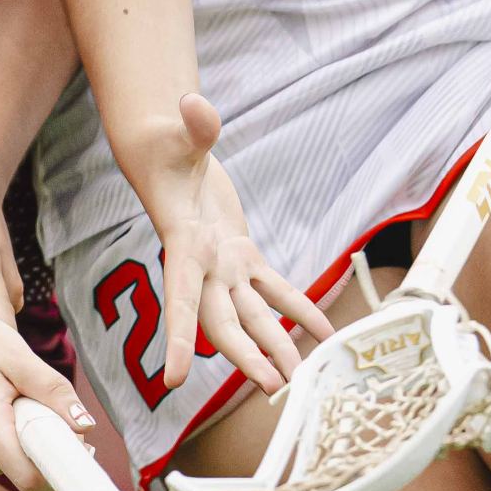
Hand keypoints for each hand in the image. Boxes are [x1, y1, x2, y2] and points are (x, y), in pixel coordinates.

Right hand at [0, 286, 93, 490]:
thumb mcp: (16, 355)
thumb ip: (53, 391)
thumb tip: (87, 427)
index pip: (34, 480)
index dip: (66, 470)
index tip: (88, 452)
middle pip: (33, 470)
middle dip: (52, 441)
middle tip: (44, 397)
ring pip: (22, 458)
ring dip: (35, 430)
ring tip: (17, 389)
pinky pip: (8, 448)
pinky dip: (19, 426)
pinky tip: (5, 394)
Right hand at [110, 93, 326, 401]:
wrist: (166, 151)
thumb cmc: (168, 143)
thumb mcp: (180, 132)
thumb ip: (193, 125)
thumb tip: (194, 103)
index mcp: (184, 246)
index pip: (179, 300)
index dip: (179, 340)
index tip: (175, 381)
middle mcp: (202, 266)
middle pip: (223, 321)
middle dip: (246, 356)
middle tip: (273, 387)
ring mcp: (222, 264)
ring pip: (252, 315)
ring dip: (275, 344)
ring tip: (299, 379)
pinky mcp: (241, 255)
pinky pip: (273, 289)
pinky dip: (298, 309)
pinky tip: (324, 331)